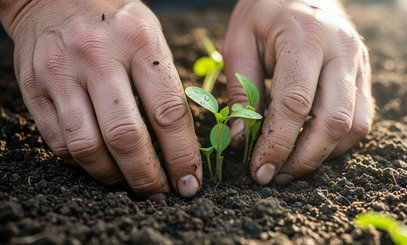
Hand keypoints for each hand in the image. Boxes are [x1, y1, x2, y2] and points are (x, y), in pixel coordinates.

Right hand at [1, 0, 201, 198]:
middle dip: (147, 176)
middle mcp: (98, 56)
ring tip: (129, 184)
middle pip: (126, 136)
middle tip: (160, 192)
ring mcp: (61, 72)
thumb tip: (179, 144)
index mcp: (139, 43)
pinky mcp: (34, 87)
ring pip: (88, 147)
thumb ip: (165, 86)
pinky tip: (100, 164)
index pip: (168, 112)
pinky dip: (83, 163)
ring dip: (112, 177)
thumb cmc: (115, 22)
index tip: (190, 181)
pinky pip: (59, 142)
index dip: (182, 155)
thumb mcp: (151, 38)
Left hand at [223, 0, 372, 184]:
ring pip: (355, 125)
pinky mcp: (364, 73)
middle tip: (276, 175)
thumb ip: (241, 91)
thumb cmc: (264, 13)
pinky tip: (312, 147)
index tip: (260, 169)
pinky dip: (338, 141)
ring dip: (323, 155)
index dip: (277, 143)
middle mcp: (341, 51)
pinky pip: (361, 118)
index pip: (295, 103)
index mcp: (305, 38)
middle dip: (304, 158)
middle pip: (333, 121)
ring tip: (291, 167)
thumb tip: (240, 140)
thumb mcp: (240, 43)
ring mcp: (359, 62)